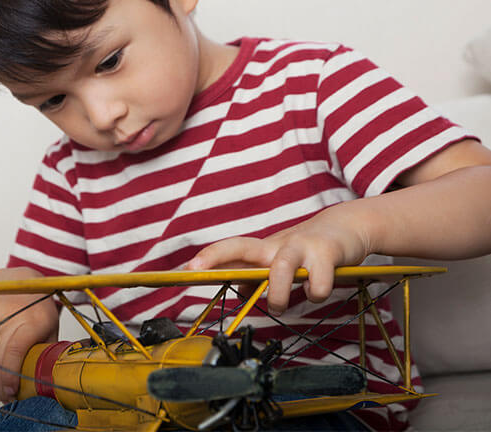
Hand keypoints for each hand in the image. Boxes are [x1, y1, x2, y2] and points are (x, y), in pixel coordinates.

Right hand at [0, 266, 58, 401]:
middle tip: (2, 396)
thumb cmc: (37, 306)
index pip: (13, 352)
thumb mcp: (50, 328)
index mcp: (31, 318)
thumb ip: (44, 353)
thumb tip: (40, 382)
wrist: (20, 278)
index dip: (8, 376)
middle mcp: (6, 312)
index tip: (11, 392)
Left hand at [187, 203, 370, 315]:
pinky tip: (319, 289)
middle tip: (196, 269)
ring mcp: (301, 247)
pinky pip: (317, 285)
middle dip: (215, 257)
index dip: (206, 258)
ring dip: (277, 296)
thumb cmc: (308, 249)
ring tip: (280, 304)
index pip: (229, 249)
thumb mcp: (279, 260)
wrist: (349, 227)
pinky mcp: (327, 254)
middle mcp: (277, 245)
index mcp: (264, 250)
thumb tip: (237, 290)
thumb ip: (258, 275)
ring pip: (280, 270)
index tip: (183, 269)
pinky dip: (316, 294)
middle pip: (240, 246)